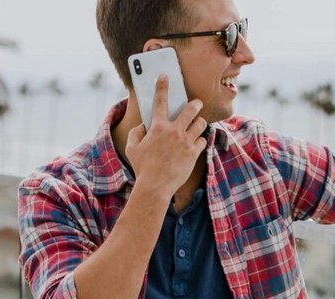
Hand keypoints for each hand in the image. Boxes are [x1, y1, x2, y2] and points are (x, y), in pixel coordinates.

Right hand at [125, 74, 206, 201]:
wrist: (155, 186)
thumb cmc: (142, 167)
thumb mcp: (132, 148)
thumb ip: (136, 133)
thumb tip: (142, 127)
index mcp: (157, 127)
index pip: (160, 101)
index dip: (162, 86)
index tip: (164, 76)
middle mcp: (174, 131)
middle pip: (190, 109)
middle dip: (195, 104)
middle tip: (197, 103)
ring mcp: (185, 142)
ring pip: (200, 124)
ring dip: (199, 123)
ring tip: (197, 125)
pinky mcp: (193, 153)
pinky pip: (202, 141)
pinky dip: (200, 141)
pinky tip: (196, 143)